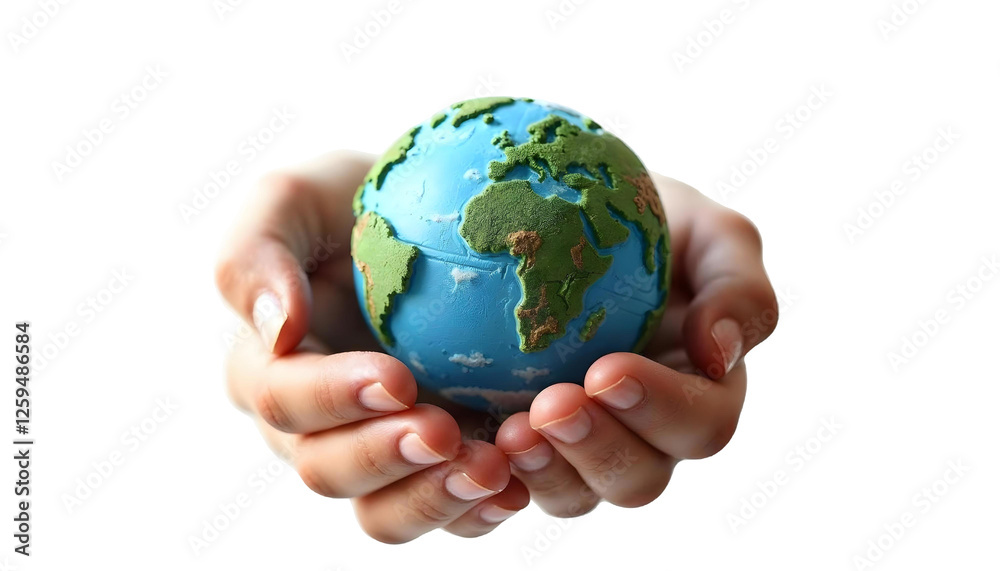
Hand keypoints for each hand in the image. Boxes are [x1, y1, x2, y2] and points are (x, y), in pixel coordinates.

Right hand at [215, 151, 527, 542]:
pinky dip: (479, 509)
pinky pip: (447, 511)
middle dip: (385, 457)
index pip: (282, 398)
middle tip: (446, 431)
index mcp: (267, 367)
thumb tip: (278, 328)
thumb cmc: (355, 203)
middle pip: (328, 470)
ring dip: (434, 499)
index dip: (333, 397)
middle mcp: (313, 426)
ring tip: (492, 472)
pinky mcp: (433, 465)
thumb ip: (257, 254)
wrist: (432, 223)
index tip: (395, 377)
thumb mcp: (296, 197)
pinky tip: (518, 487)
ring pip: (384, 512)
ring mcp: (376, 453)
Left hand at [494, 174, 777, 515]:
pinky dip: (492, 478)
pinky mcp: (522, 448)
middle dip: (596, 448)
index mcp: (701, 391)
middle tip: (549, 405)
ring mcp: (581, 448)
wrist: (563, 219)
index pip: (700, 424)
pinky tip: (467, 445)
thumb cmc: (646, 221)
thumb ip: (738, 287)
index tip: (606, 371)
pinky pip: (509, 489)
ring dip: (544, 471)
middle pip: (637, 479)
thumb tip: (719, 352)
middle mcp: (645, 434)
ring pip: (574, 495)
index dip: (659, 409)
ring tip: (508, 432)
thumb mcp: (708, 232)